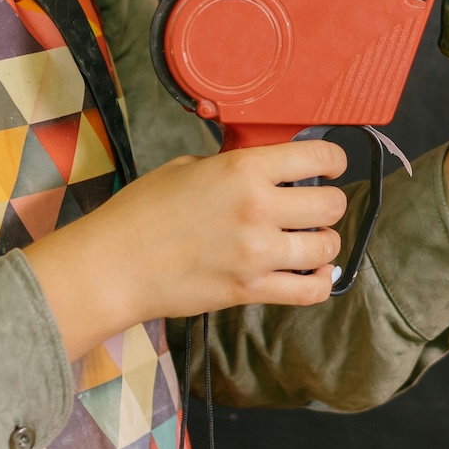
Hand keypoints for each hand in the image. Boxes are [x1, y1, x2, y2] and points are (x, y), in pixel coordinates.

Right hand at [22, 141, 349, 359]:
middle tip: (315, 206)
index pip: (317, 157)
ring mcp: (257, 253)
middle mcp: (258, 208)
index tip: (332, 166)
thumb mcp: (187, 169)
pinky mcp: (250, 290)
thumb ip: (231, 168)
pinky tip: (309, 272)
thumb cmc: (140, 214)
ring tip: (310, 240)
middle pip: (332, 204)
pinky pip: (309, 291)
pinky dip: (318, 282)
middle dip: (329, 203)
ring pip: (327, 246)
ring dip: (323, 242)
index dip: (333, 159)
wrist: (114, 266)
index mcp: (243, 170)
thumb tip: (261, 170)